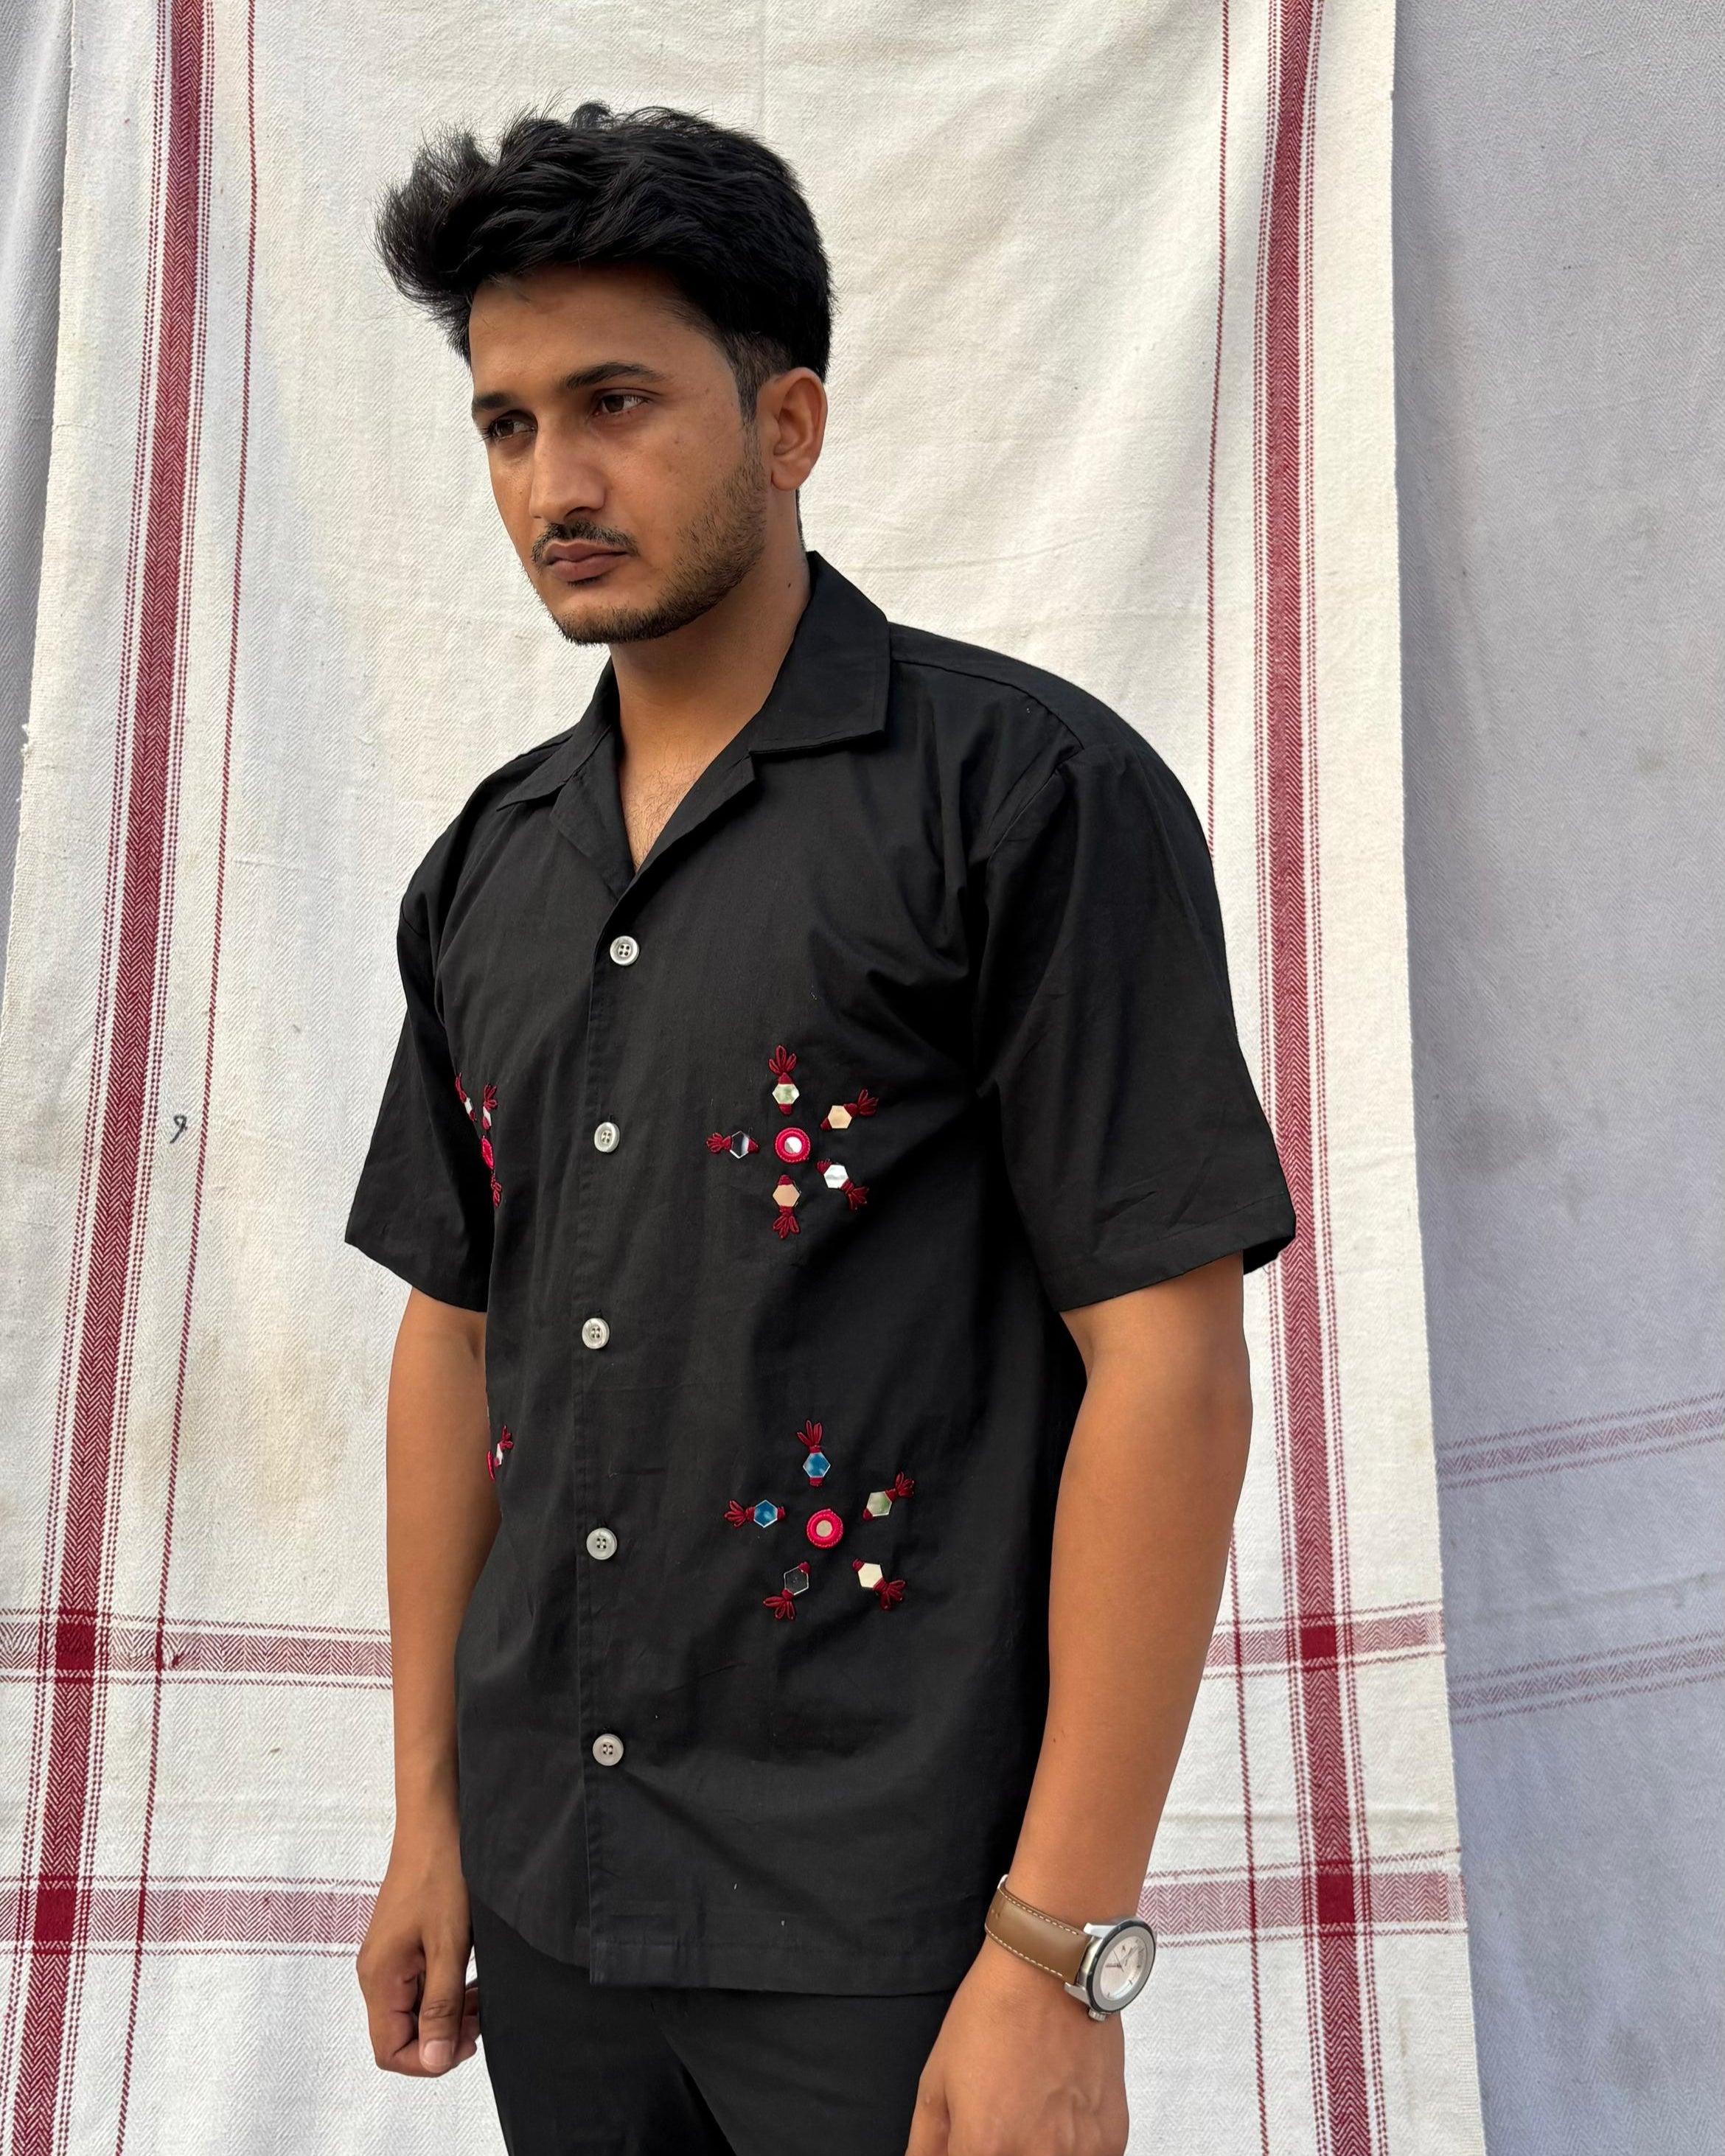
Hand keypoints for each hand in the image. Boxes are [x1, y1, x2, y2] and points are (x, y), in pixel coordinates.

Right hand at [356, 1811, 479, 2075]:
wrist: (437, 1821)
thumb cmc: (441, 1875)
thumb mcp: (449, 1945)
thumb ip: (441, 2005)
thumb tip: (434, 2060)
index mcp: (379, 1979)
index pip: (390, 2051)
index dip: (428, 2059)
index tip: (467, 2041)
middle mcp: (377, 1973)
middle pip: (401, 2034)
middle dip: (441, 2036)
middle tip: (480, 2017)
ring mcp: (389, 1958)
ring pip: (413, 2011)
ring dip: (447, 2014)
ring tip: (481, 1998)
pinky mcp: (403, 1944)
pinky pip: (420, 1986)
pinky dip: (446, 1991)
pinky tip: (472, 1979)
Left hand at [906, 1934, 1128, 2154]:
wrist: (1050, 1969)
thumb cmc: (993, 2012)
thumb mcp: (937, 2077)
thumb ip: (926, 2142)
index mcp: (984, 2148)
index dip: (966, 2152)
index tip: (969, 2142)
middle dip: (1000, 2149)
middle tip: (1002, 2119)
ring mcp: (1080, 2152)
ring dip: (1039, 2150)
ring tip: (1033, 2111)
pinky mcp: (1112, 2138)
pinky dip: (1074, 2146)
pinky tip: (1061, 2109)